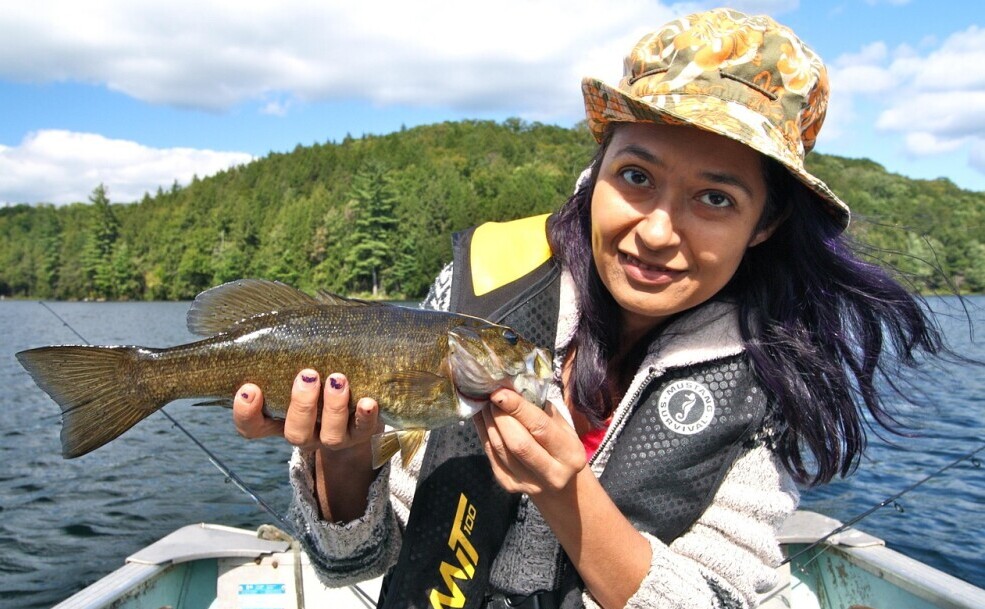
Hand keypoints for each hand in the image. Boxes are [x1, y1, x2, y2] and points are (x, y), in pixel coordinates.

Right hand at [234, 370, 383, 522]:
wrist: (359, 410)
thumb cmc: (318, 381)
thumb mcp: (298, 372)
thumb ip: (287, 358)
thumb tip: (283, 319)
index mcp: (281, 421)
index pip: (253, 427)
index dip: (246, 413)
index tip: (248, 388)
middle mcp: (306, 434)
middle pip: (295, 433)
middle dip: (301, 404)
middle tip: (308, 375)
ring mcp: (334, 437)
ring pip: (330, 436)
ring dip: (333, 407)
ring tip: (337, 379)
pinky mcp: (363, 434)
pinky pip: (365, 431)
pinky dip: (366, 416)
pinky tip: (368, 401)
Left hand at [474, 389, 586, 496]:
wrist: (559, 484)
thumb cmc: (560, 445)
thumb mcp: (562, 426)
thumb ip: (541, 409)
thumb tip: (513, 387)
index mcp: (570, 454)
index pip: (540, 427)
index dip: (518, 408)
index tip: (500, 391)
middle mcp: (552, 474)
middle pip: (518, 443)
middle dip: (500, 416)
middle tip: (491, 397)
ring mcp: (529, 484)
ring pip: (501, 450)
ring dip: (489, 423)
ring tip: (486, 405)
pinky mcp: (510, 486)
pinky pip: (491, 457)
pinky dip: (484, 434)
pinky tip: (482, 419)